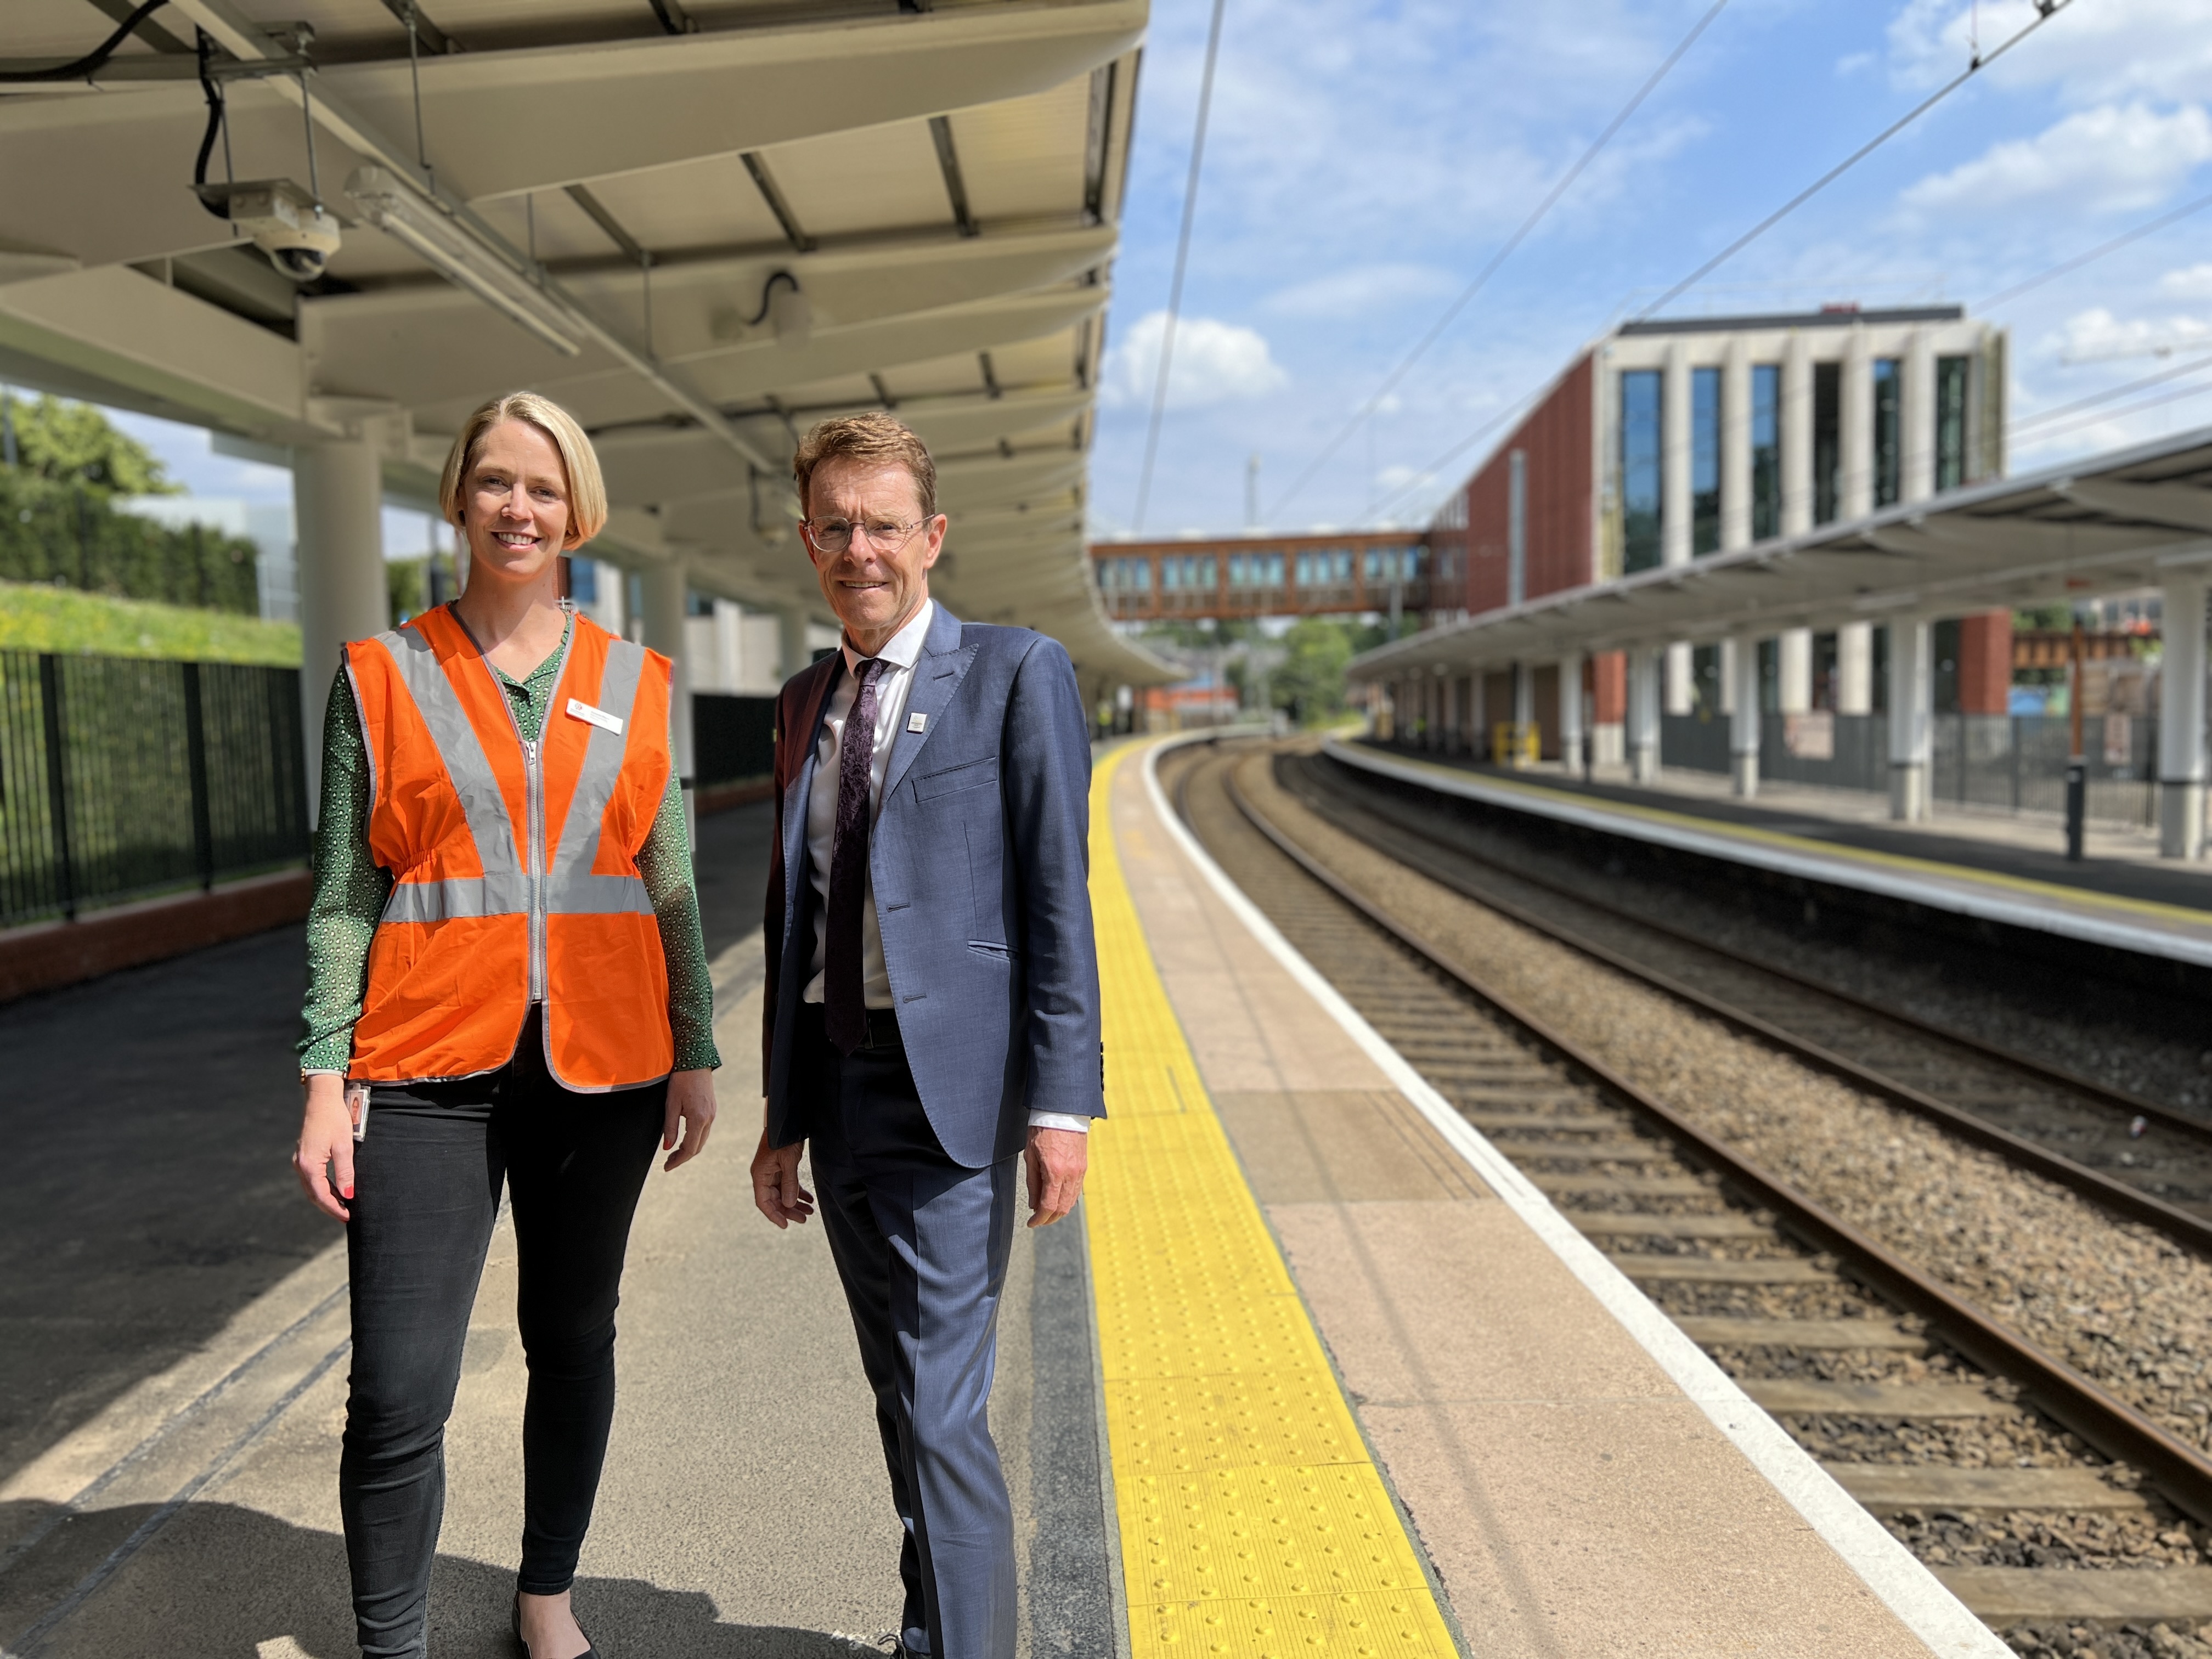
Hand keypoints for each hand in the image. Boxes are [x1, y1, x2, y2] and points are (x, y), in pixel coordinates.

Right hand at [294, 1075, 354, 1221]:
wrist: (322, 1099)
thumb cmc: (335, 1120)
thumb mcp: (344, 1146)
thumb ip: (345, 1172)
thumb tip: (348, 1195)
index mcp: (309, 1165)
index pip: (321, 1195)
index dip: (334, 1208)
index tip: (348, 1217)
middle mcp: (300, 1164)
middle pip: (314, 1194)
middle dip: (330, 1206)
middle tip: (346, 1216)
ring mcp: (301, 1159)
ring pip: (312, 1187)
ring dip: (327, 1198)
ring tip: (343, 1206)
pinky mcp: (304, 1154)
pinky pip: (312, 1178)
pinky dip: (323, 1187)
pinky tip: (335, 1189)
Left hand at [662, 1068, 717, 1171]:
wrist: (695, 1061)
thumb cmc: (681, 1080)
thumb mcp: (671, 1104)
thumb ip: (670, 1127)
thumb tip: (668, 1148)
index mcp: (699, 1119)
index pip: (690, 1148)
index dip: (678, 1161)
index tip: (666, 1167)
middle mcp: (709, 1118)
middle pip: (698, 1147)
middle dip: (683, 1157)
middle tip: (668, 1162)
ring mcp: (712, 1114)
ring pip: (702, 1139)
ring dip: (689, 1149)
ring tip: (674, 1153)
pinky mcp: (712, 1109)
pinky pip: (704, 1130)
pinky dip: (694, 1139)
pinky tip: (684, 1138)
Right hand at [750, 1123, 814, 1227]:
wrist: (786, 1121)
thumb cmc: (783, 1138)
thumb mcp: (788, 1161)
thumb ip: (789, 1183)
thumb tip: (789, 1205)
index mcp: (760, 1175)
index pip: (764, 1202)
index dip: (774, 1215)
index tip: (786, 1225)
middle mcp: (764, 1176)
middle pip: (775, 1200)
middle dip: (789, 1211)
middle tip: (805, 1219)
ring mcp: (772, 1172)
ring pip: (783, 1194)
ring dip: (795, 1203)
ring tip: (810, 1211)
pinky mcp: (781, 1168)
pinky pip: (788, 1185)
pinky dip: (798, 1192)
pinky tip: (809, 1199)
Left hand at [1024, 1125, 1087, 1227]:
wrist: (1062, 1111)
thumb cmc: (1042, 1130)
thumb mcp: (1030, 1155)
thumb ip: (1033, 1182)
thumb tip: (1033, 1204)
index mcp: (1054, 1171)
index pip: (1049, 1206)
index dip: (1039, 1219)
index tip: (1031, 1223)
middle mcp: (1070, 1174)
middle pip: (1062, 1209)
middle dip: (1049, 1219)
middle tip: (1038, 1220)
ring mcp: (1079, 1171)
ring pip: (1071, 1202)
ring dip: (1059, 1211)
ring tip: (1046, 1211)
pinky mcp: (1083, 1167)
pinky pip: (1076, 1191)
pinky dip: (1067, 1200)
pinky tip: (1057, 1198)